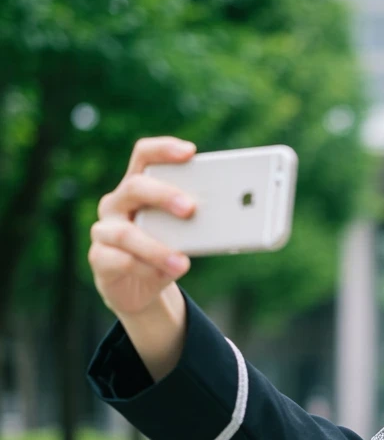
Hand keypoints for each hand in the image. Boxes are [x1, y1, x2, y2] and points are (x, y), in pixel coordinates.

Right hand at [88, 136, 197, 319]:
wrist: (140, 290)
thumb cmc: (164, 250)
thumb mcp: (180, 233)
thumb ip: (193, 220)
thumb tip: (229, 215)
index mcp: (137, 188)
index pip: (144, 156)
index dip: (164, 150)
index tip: (190, 152)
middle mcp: (116, 204)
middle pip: (134, 187)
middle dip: (164, 195)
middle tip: (190, 209)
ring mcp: (103, 231)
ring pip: (125, 233)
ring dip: (156, 248)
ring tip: (182, 262)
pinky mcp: (99, 260)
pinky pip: (121, 261)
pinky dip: (146, 269)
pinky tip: (164, 275)